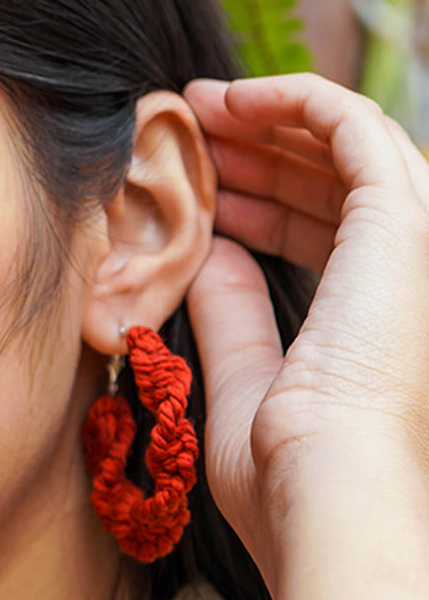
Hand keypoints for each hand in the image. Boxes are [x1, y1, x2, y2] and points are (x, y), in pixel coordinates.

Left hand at [184, 74, 428, 599]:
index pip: (319, 233)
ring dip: (269, 121)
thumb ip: (233, 311)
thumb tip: (216, 254)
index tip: (200, 189)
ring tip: (198, 110)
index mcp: (371, 314)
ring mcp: (412, 243)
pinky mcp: (403, 219)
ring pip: (342, 146)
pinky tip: (232, 100)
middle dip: (258, 153)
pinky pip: (352, 125)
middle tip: (192, 133)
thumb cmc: (282, 469)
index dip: (257, 203)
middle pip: (329, 183)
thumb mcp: (243, 375)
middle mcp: (403, 273)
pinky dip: (294, 99)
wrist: (322, 499)